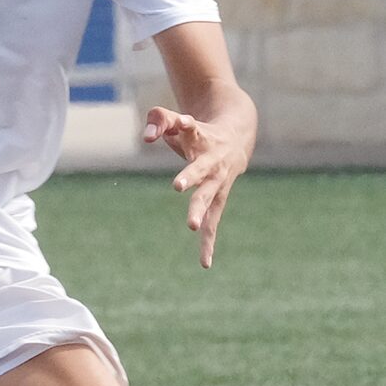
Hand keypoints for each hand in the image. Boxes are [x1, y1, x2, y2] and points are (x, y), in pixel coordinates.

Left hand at [142, 106, 246, 268]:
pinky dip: (208, 242)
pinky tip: (204, 264)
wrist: (237, 136)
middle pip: (200, 168)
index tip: (182, 122)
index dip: (184, 124)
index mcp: (201, 137)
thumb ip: (159, 121)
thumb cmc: (197, 130)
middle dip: (190, 176)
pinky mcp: (219, 198)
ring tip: (192, 225)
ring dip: (200, 210)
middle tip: (177, 185)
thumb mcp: (177, 120)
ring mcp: (217, 181)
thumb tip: (148, 138)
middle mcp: (212, 160)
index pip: (190, 128)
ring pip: (208, 197)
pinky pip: (213, 222)